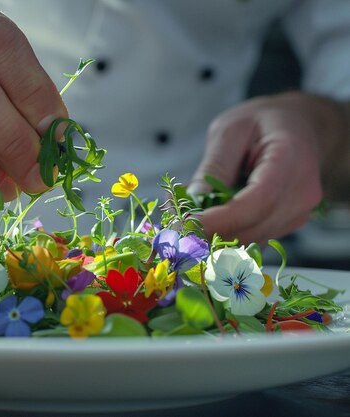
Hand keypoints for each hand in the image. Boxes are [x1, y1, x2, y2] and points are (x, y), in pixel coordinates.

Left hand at [189, 92, 343, 243]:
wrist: (295, 127)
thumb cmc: (260, 123)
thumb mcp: (229, 132)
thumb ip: (213, 167)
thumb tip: (191, 203)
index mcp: (292, 160)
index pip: (259, 201)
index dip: (220, 219)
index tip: (185, 225)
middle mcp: (302, 194)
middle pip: (253, 227)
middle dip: (208, 231)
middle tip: (170, 224)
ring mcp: (297, 213)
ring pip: (248, 238)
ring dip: (211, 234)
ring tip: (182, 214)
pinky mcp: (285, 225)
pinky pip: (250, 236)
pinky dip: (222, 232)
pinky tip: (202, 217)